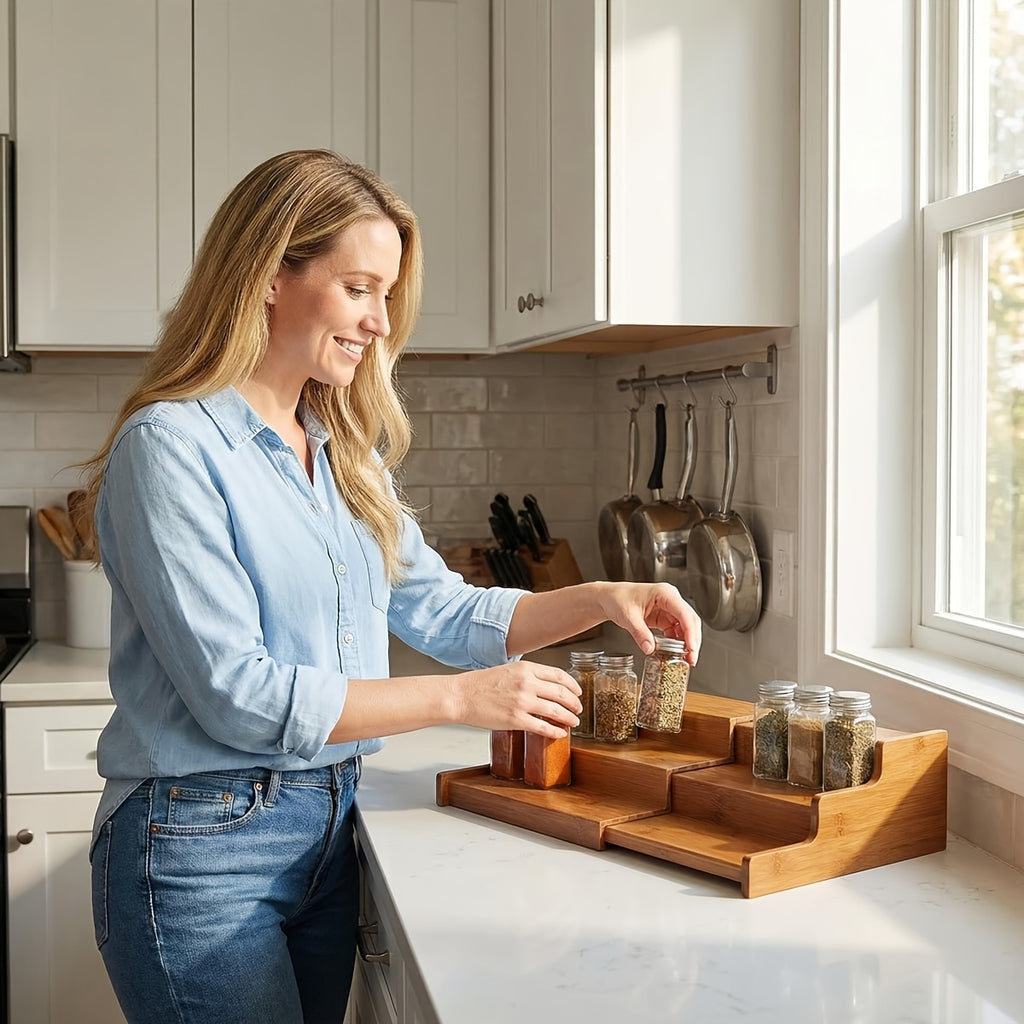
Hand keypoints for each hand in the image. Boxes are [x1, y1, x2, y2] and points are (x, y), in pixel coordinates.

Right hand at [450, 661, 581, 737]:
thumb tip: (544, 685)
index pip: (559, 675)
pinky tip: (560, 734)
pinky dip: (556, 731)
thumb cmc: (479, 684)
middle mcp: (527, 683)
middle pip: (561, 693)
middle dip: (574, 703)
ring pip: (556, 710)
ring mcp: (522, 702)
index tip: (577, 692)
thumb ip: (527, 675)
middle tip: (578, 709)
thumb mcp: (508, 671)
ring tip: (573, 722)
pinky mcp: (516, 720)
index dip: (572, 685)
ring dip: (569, 718)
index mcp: (526, 669)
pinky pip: (543, 727)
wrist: (460, 696)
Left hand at [597, 581, 701, 663]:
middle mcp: (670, 599)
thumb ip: (639, 633)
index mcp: (664, 593)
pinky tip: (675, 653)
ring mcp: (668, 608)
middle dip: (692, 640)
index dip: (690, 632)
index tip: (691, 648)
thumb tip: (650, 649)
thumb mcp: (628, 616)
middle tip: (691, 658)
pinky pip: (676, 631)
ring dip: (687, 643)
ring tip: (685, 659)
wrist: (608, 598)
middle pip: (690, 621)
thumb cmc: (617, 598)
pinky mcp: (664, 617)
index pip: (684, 614)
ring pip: (685, 627)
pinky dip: (677, 642)